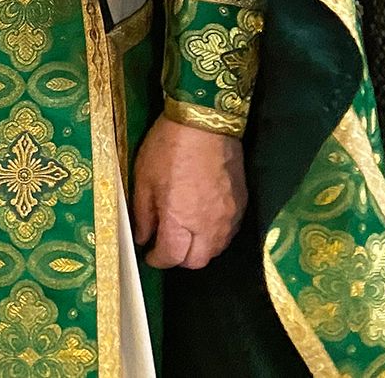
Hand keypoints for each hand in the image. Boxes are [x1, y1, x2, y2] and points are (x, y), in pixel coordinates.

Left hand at [130, 115, 247, 268]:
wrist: (205, 123)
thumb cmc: (168, 147)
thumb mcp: (144, 178)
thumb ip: (144, 213)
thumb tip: (143, 238)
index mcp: (180, 220)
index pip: (172, 257)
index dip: (158, 260)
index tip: (149, 255)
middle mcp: (208, 226)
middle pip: (198, 261)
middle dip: (179, 259)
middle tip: (166, 246)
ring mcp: (229, 218)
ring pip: (216, 250)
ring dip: (199, 250)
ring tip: (183, 235)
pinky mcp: (241, 206)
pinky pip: (228, 233)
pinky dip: (214, 236)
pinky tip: (202, 223)